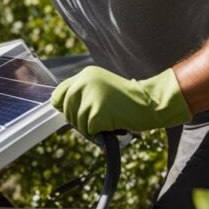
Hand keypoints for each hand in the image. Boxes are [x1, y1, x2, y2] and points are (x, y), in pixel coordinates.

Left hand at [50, 66, 191, 136]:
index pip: (59, 92)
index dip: (61, 105)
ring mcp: (91, 97)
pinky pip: (88, 130)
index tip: (67, 112)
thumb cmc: (127, 99)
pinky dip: (98, 133)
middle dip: (77, 120)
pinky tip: (110, 125)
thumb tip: (60, 108)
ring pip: (77, 122)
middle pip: (66, 110)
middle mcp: (85, 83)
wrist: (149, 103)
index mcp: (85, 75)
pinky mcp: (97, 113)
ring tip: (106, 121)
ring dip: (89, 128)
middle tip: (93, 121)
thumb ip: (83, 93)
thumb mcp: (101, 87)